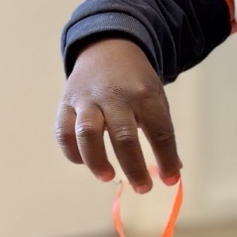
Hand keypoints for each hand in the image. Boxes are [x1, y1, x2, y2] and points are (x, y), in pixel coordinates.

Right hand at [54, 38, 179, 191]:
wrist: (108, 47)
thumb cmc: (135, 82)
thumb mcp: (155, 98)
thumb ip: (161, 132)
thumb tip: (173, 172)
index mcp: (145, 94)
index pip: (159, 130)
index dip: (166, 158)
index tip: (170, 180)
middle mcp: (115, 96)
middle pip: (123, 135)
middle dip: (134, 167)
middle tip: (143, 188)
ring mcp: (87, 98)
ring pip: (87, 132)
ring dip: (97, 160)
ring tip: (108, 177)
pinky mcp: (66, 102)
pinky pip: (63, 130)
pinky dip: (71, 151)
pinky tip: (83, 161)